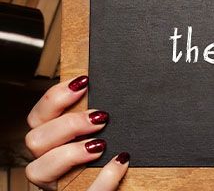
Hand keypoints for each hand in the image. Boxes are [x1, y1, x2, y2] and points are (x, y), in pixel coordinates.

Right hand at [24, 76, 128, 190]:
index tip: (84, 82)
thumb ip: (98, 118)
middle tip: (100, 117)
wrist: (128, 183)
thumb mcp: (102, 133)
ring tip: (101, 144)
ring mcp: (57, 184)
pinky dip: (104, 178)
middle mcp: (47, 163)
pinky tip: (120, 162)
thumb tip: (115, 90)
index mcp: (51, 143)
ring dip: (69, 153)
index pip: (38, 117)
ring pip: (38, 170)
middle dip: (67, 124)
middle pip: (35, 140)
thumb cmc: (113, 156)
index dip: (55, 97)